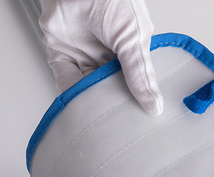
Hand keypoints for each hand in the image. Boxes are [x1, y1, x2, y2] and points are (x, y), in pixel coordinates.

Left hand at [39, 0, 163, 115]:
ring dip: (89, 102)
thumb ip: (138, 73)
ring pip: (86, 88)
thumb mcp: (132, 38)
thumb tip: (153, 104)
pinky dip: (70, 95)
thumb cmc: (110, 1)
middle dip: (110, 104)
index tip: (137, 120)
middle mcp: (104, 56)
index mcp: (126, 50)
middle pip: (107, 88)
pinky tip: (78, 108)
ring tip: (98, 121)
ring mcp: (83, 57)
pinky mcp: (61, 58)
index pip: (131, 82)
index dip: (133, 100)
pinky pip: (66, 82)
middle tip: (116, 124)